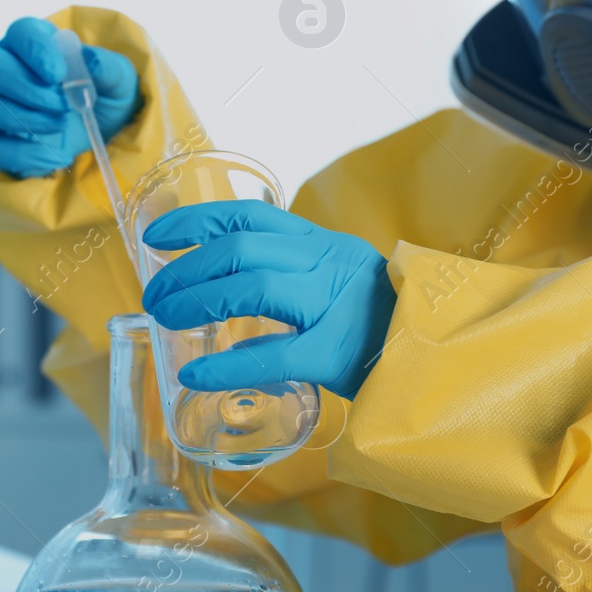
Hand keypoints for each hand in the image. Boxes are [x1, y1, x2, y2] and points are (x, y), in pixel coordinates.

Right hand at [0, 17, 140, 177]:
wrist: (103, 132)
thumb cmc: (105, 94)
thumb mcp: (120, 79)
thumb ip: (109, 67)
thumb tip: (89, 61)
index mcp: (34, 43)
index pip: (19, 32)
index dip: (34, 49)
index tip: (57, 73)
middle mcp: (5, 69)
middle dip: (23, 87)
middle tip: (60, 104)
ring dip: (21, 118)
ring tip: (59, 125)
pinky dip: (25, 155)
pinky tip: (58, 156)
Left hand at [140, 200, 394, 397]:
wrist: (439, 359)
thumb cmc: (380, 324)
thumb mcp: (338, 278)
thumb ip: (292, 271)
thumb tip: (224, 273)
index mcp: (322, 244)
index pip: (249, 216)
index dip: (196, 220)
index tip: (156, 235)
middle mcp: (327, 264)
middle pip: (242, 249)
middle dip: (186, 268)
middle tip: (153, 295)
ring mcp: (335, 306)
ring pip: (254, 287)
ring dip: (198, 300)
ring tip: (163, 319)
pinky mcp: (338, 353)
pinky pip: (274, 354)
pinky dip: (227, 364)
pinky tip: (196, 374)